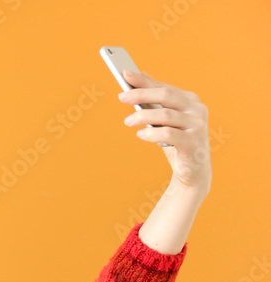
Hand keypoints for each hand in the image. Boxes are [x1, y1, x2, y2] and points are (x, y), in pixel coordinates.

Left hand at [118, 70, 211, 195]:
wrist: (192, 170)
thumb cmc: (176, 141)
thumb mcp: (165, 120)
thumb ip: (155, 100)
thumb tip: (138, 76)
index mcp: (190, 100)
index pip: (163, 87)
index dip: (144, 81)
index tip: (125, 74)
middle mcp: (197, 109)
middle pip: (166, 95)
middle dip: (141, 94)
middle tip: (121, 97)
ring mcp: (197, 125)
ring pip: (166, 114)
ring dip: (142, 117)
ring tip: (128, 121)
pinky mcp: (193, 142)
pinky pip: (169, 134)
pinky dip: (151, 133)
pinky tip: (141, 135)